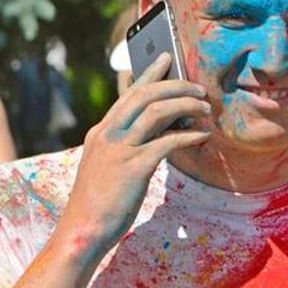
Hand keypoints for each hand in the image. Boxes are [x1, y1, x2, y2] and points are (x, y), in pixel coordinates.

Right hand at [55, 52, 210, 259]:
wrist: (82, 231)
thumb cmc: (100, 203)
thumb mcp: (111, 167)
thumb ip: (131, 147)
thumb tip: (167, 131)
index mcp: (101, 132)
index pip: (128, 93)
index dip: (150, 73)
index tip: (168, 57)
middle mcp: (108, 134)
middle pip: (145, 95)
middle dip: (176, 86)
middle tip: (200, 88)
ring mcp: (119, 150)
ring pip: (156, 112)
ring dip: (185, 105)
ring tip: (205, 108)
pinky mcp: (133, 168)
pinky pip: (166, 142)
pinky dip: (188, 135)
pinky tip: (203, 135)